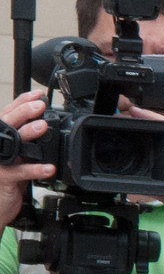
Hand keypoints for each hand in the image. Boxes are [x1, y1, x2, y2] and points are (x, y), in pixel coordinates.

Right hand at [0, 88, 55, 224]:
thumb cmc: (8, 178)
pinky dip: (35, 169)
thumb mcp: (18, 156)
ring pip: (12, 144)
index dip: (21, 102)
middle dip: (24, 112)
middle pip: (7, 123)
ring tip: (43, 127)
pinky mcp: (3, 178)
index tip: (37, 94)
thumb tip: (43, 124)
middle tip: (40, 106)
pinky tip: (49, 167)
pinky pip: (20, 172)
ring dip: (28, 134)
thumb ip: (26, 141)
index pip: (8, 114)